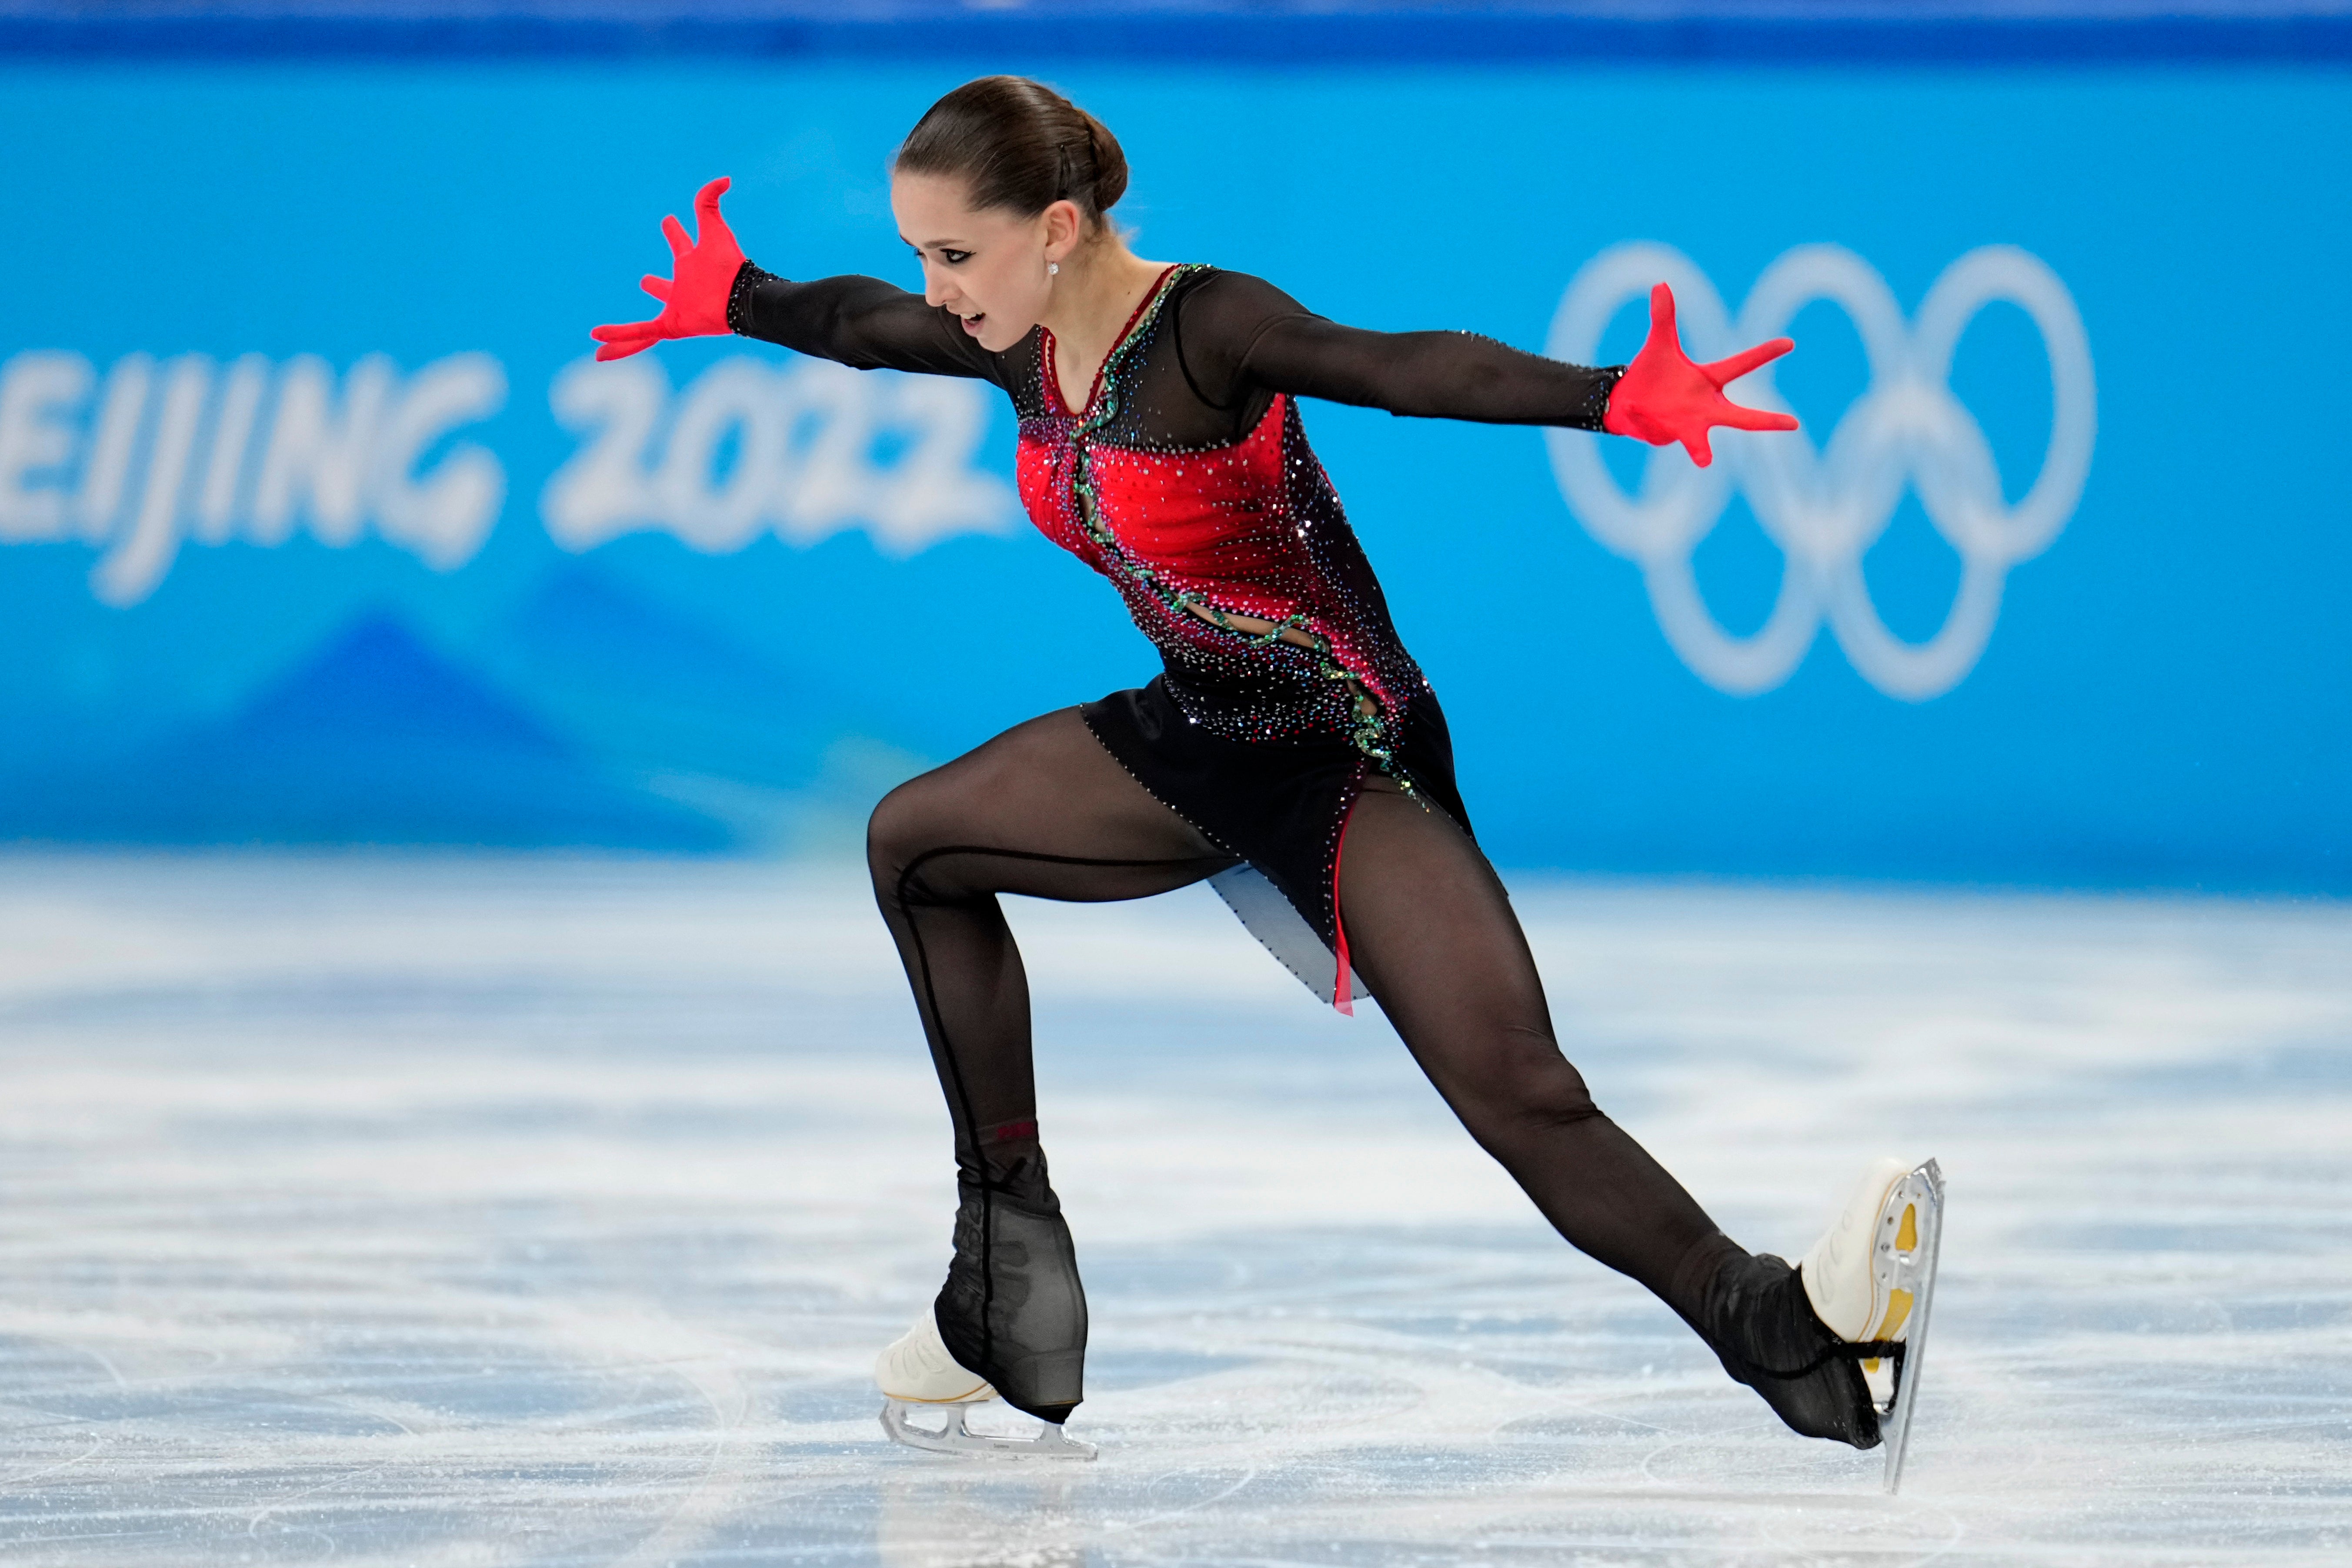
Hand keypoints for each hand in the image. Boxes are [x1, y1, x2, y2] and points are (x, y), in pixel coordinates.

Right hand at [590, 176, 745, 361]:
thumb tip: (724, 178)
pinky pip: (641, 334)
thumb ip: (710, 201)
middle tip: (644, 280)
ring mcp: (676, 310)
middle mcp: (683, 289)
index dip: (674, 232)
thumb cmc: (729, 266)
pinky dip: (619, 338)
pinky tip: (596, 340)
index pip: (680, 244)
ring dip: (625, 330)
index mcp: (691, 263)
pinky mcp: (671, 326)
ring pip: (647, 323)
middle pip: (667, 287)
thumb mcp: (714, 228)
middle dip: (657, 286)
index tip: (668, 220)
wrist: (741, 297)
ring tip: (601, 334)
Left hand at [1602, 282, 1798, 466]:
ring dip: (1700, 449)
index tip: (1789, 343)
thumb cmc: (1651, 374)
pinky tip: (1634, 406)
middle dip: (1765, 421)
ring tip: (1705, 460)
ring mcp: (1687, 426)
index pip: (1741, 365)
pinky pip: (1654, 425)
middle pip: (1740, 418)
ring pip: (1698, 442)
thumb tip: (1660, 284)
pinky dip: (1642, 415)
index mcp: (1708, 381)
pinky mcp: (1667, 437)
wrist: (1624, 401)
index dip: (1764, 353)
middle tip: (1794, 424)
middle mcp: (1704, 407)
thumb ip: (1663, 318)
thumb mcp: (1658, 344)